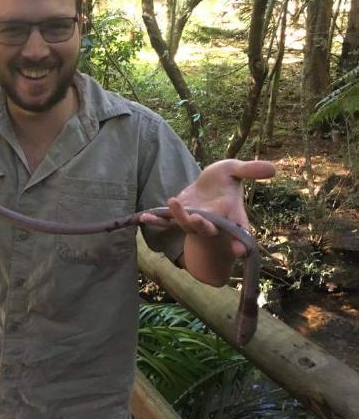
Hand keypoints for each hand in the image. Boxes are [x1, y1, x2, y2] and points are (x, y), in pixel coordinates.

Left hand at [139, 159, 275, 284]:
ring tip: (173, 201)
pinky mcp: (178, 217)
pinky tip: (143, 217)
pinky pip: (166, 222)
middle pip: (208, 229)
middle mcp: (213, 222)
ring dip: (180, 217)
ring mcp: (194, 221)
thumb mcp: (235, 170)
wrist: (208, 182)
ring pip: (187, 225)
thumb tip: (273, 168)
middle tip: (198, 219)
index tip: (241, 251)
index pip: (240, 231)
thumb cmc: (225, 179)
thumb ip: (250, 170)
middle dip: (203, 226)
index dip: (241, 241)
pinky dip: (156, 220)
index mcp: (232, 214)